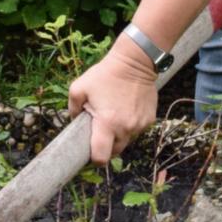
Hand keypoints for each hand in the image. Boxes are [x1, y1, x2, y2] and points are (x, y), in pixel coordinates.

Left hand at [66, 42, 158, 164]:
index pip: (101, 157)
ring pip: (126, 142)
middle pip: (114, 152)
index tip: (89, 154)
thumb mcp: (78, 88)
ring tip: (112, 118)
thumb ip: (72, 109)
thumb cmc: (105, 75)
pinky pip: (136, 131)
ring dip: (118, 136)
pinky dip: (129, 127)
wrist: (135, 62)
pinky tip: (124, 111)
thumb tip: (74, 122)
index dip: (94, 159)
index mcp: (107, 123)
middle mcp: (126, 128)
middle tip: (98, 133)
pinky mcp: (149, 120)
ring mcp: (139, 125)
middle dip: (105, 147)